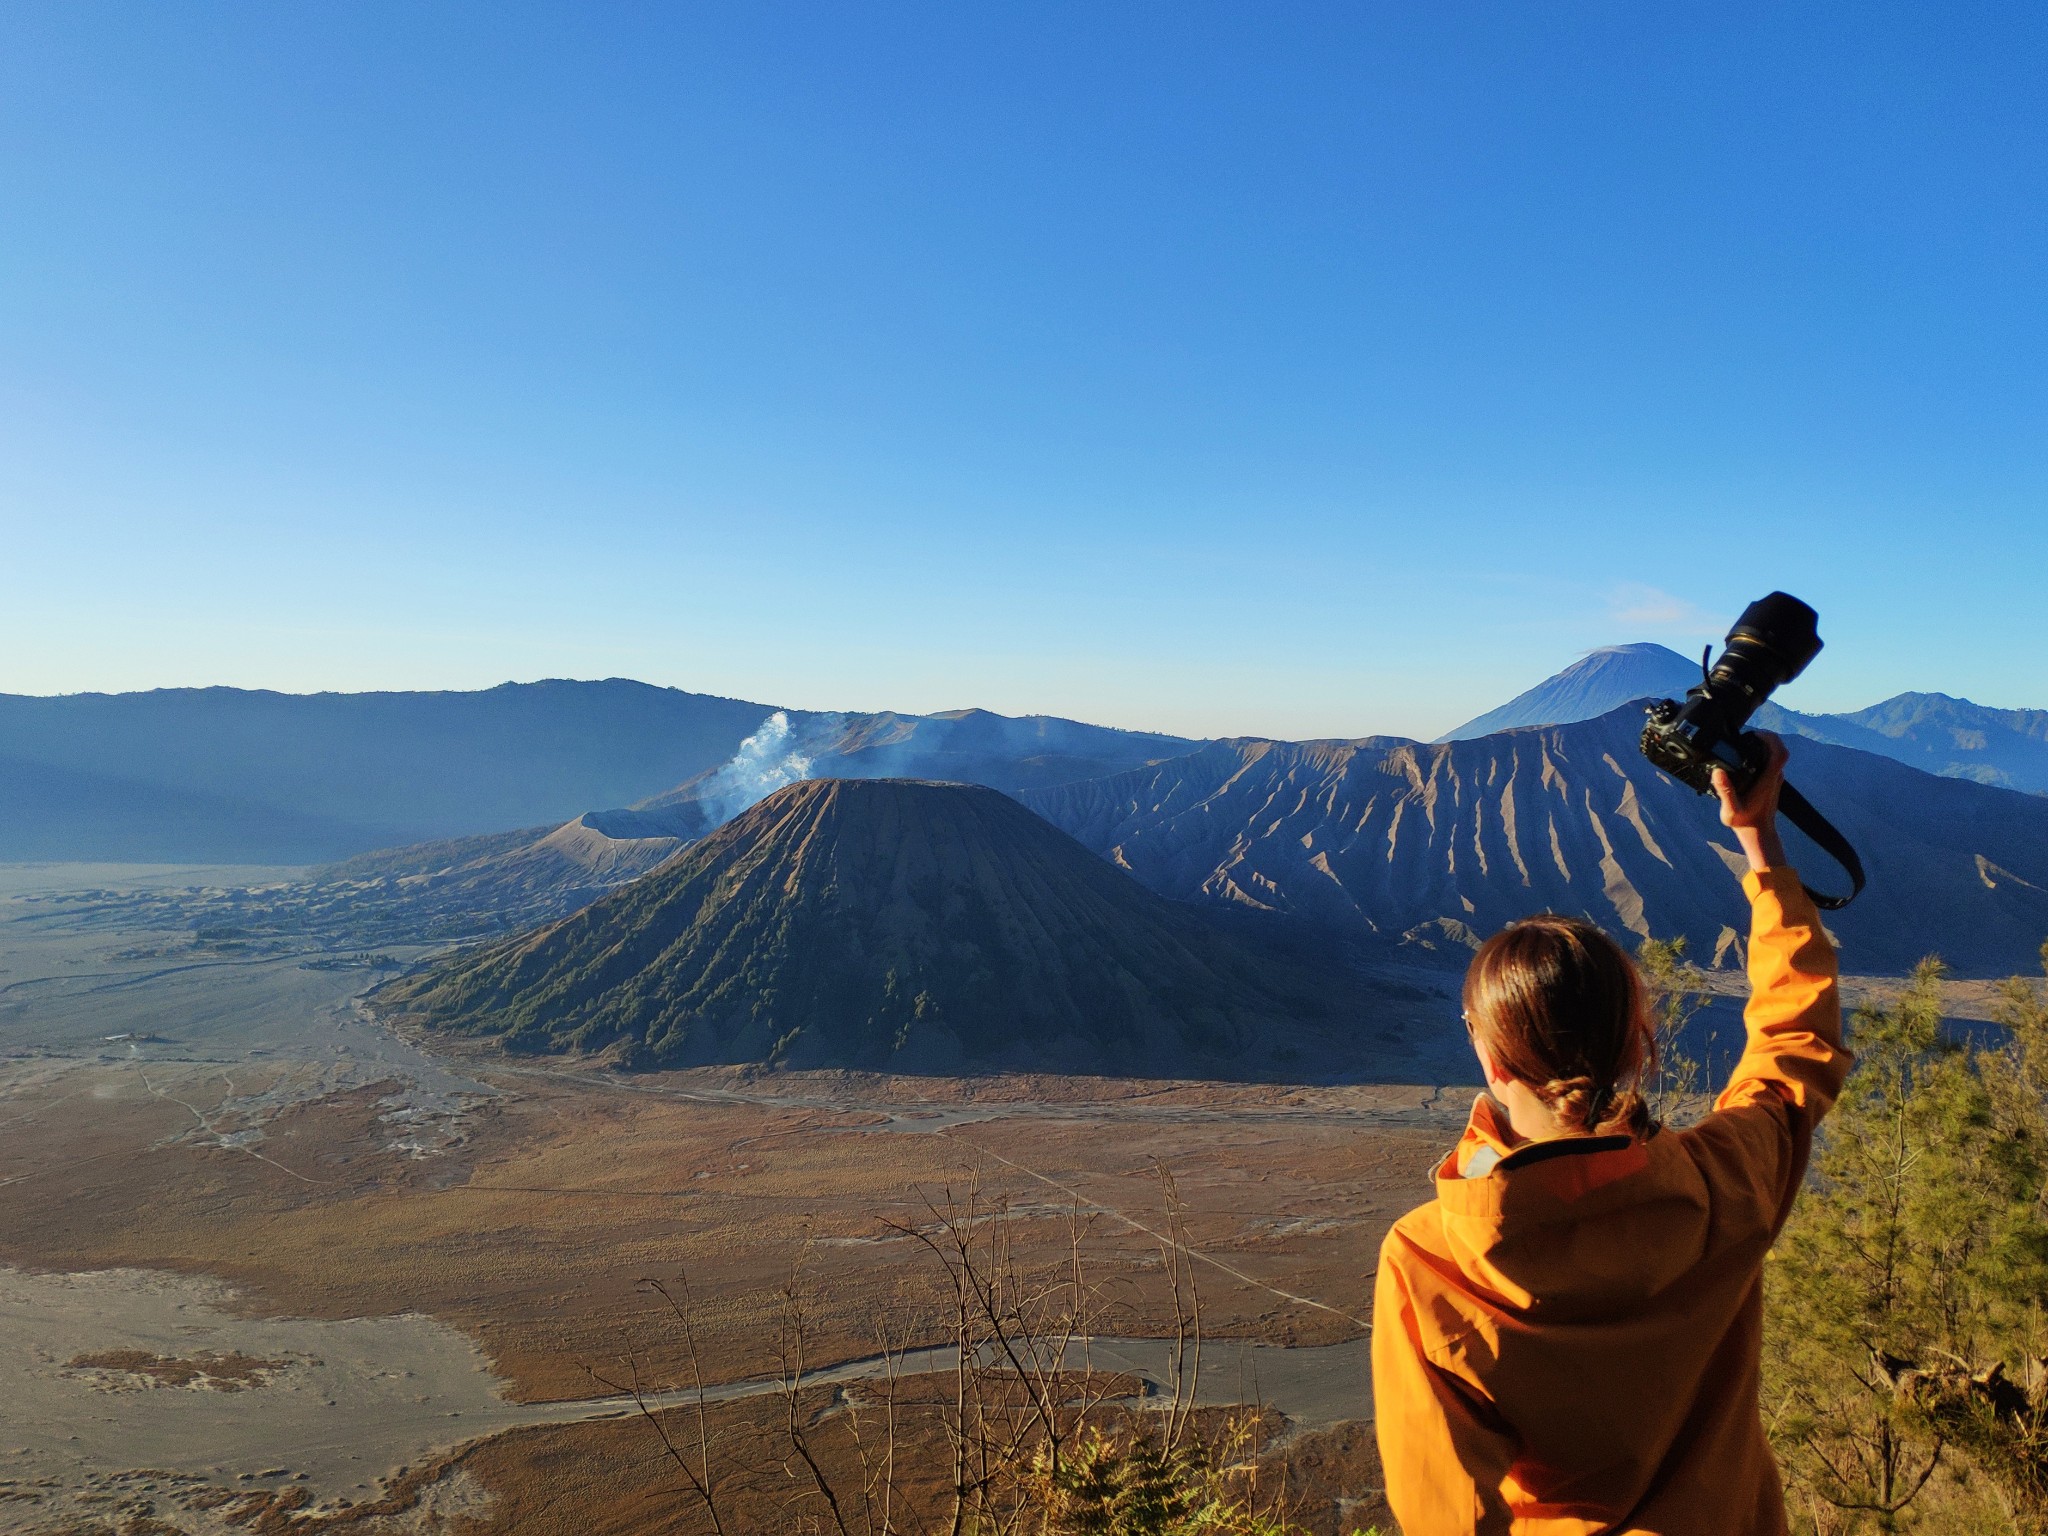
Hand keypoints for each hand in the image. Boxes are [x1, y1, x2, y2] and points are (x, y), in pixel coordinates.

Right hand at [1713, 733, 1788, 872]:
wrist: (1758, 832)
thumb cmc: (1745, 822)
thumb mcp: (1730, 810)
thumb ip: (1724, 791)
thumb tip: (1718, 771)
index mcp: (1768, 779)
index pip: (1780, 753)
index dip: (1771, 739)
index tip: (1755, 734)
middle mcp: (1775, 777)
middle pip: (1779, 749)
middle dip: (1766, 737)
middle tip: (1747, 735)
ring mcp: (1775, 779)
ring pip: (1776, 755)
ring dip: (1764, 745)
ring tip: (1745, 743)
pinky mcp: (1772, 781)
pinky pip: (1771, 762)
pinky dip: (1762, 754)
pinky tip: (1746, 757)